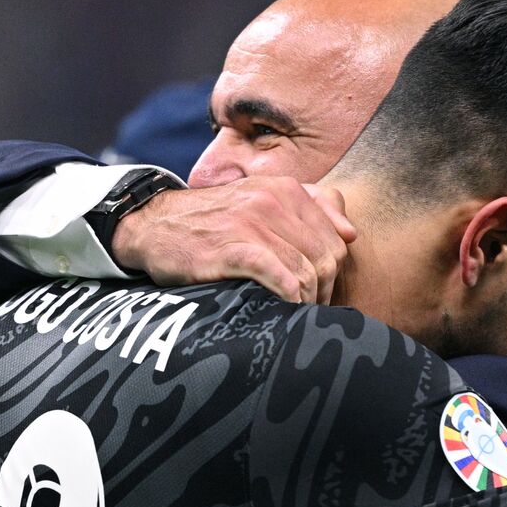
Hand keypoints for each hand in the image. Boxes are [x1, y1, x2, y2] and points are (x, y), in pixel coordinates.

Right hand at [111, 177, 356, 302]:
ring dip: (307, 303)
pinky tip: (282, 311)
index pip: (336, 239)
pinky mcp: (232, 249)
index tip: (321, 295)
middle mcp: (274, 201)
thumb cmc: (212, 222)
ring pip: (307, 272)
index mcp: (287, 189)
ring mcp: (253, 224)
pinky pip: (280, 278)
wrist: (154, 225)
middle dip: (325, 292)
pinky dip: (288, 300)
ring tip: (296, 317)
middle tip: (311, 312)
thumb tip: (352, 233)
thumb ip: (311, 208)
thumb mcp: (261, 201)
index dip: (334, 274)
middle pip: (326, 259)